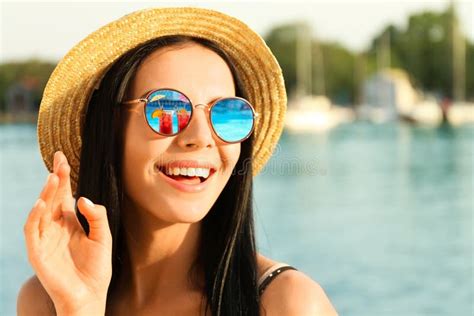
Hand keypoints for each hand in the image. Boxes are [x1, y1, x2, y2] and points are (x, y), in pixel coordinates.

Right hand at [23, 151, 112, 314]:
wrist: (89, 296)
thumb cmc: (96, 268)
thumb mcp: (103, 237)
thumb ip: (97, 217)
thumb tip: (82, 198)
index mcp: (71, 223)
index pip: (64, 195)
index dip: (63, 177)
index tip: (62, 158)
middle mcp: (56, 228)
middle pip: (52, 198)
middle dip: (55, 179)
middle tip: (59, 161)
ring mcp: (45, 239)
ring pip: (41, 211)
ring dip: (46, 194)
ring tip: (53, 177)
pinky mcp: (38, 252)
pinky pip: (33, 231)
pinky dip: (35, 216)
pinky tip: (42, 203)